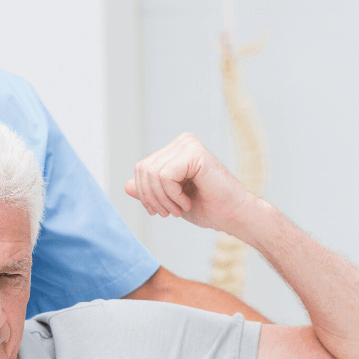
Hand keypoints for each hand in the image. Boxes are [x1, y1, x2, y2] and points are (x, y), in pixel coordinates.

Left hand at [125, 133, 252, 231]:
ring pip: (152, 173)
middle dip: (152, 198)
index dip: (144, 194)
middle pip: (143, 170)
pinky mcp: (195, 152)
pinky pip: (165, 175)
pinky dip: (172, 195)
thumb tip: (126, 185)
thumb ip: (149, 190)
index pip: (141, 168)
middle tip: (169, 213)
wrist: (233, 216)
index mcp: (175, 149)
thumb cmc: (207, 207)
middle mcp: (182, 142)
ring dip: (164, 199)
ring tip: (180, 208)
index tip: (160, 210)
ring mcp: (188, 144)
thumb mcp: (169, 200)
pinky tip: (187, 202)